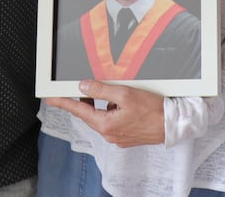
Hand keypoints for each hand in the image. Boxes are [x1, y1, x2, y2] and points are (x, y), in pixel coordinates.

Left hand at [44, 80, 164, 147]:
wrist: (173, 125)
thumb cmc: (153, 111)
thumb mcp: (125, 94)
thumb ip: (102, 91)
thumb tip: (83, 87)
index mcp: (106, 125)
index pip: (79, 111)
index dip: (64, 103)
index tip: (51, 99)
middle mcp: (109, 134)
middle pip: (89, 114)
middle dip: (86, 101)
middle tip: (82, 87)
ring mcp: (118, 137)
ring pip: (102, 116)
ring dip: (102, 105)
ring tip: (113, 92)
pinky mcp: (126, 136)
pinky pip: (112, 121)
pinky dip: (112, 110)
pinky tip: (124, 103)